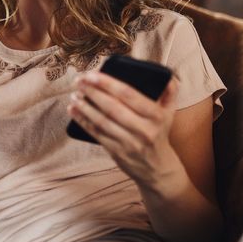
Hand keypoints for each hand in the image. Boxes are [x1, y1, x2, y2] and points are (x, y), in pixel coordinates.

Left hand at [68, 70, 184, 188]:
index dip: (108, 83)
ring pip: (102, 121)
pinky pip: (96, 133)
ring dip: (84, 106)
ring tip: (74, 94)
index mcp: (156, 115)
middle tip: (79, 81)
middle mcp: (143, 129)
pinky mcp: (117, 152)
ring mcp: (129, 142)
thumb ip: (169, 91)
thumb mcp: (169, 112)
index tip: (92, 74)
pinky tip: (73, 110)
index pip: (129, 95)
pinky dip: (82, 120)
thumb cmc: (159, 132)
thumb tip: (165, 73)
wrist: (157, 167)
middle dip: (92, 92)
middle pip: (112, 107)